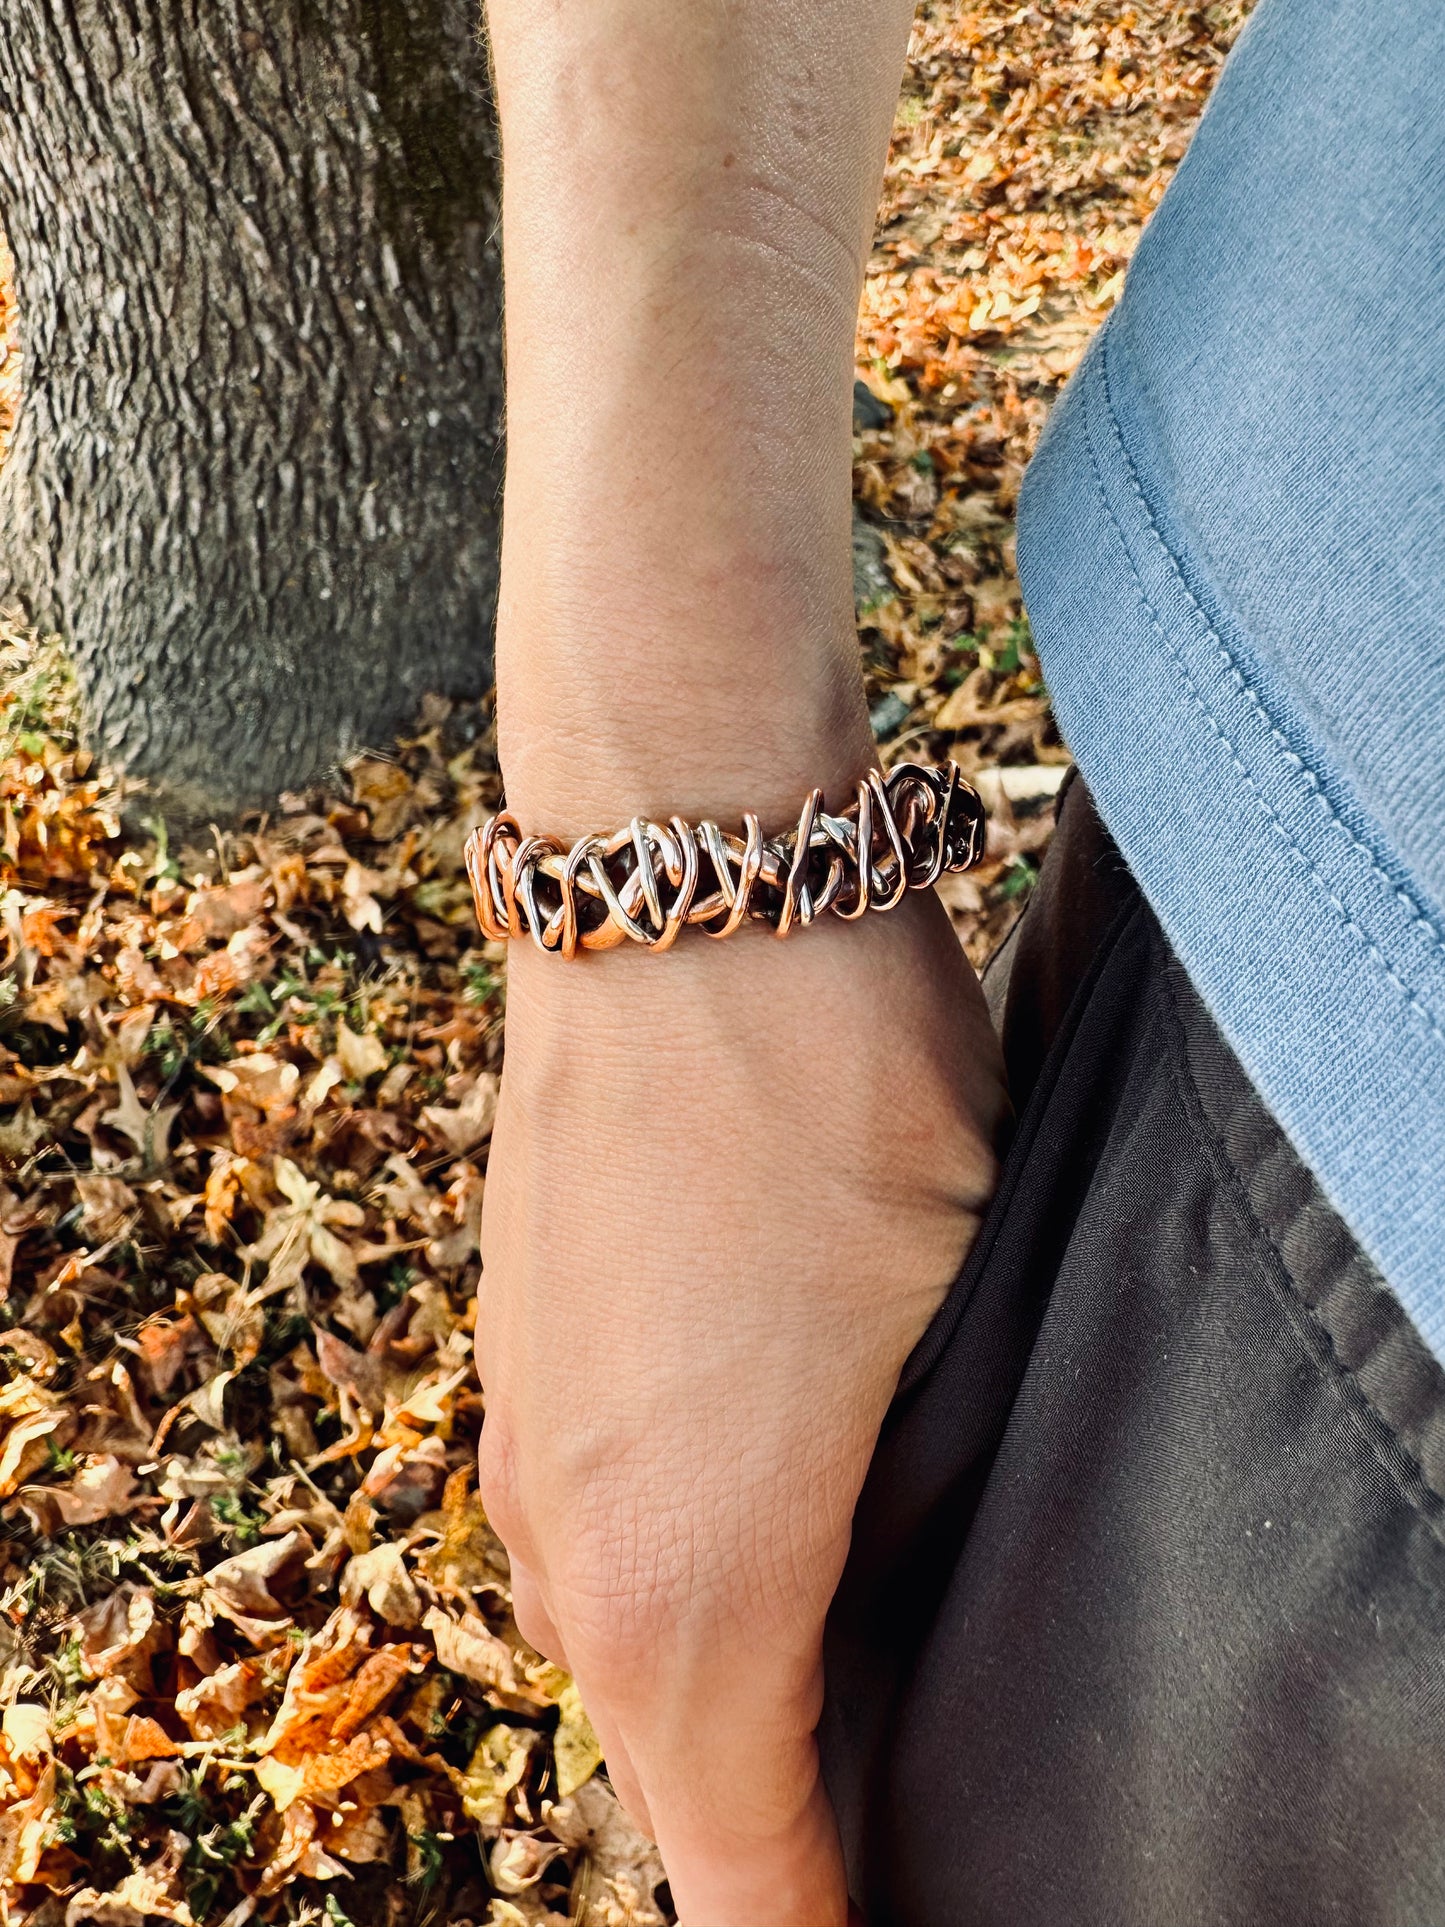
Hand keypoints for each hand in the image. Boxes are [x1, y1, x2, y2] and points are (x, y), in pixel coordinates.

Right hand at [475, 888, 1006, 1924]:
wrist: (678, 889)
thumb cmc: (838, 1098)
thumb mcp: (951, 1336)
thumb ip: (907, 1528)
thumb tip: (892, 1608)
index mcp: (684, 1588)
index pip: (750, 1879)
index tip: (898, 1910)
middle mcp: (566, 1549)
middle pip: (673, 1783)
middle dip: (777, 1827)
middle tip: (893, 1809)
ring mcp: (523, 1446)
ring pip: (625, 1658)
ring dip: (720, 1699)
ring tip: (844, 1672)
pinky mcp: (523, 1361)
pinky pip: (590, 1542)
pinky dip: (668, 1580)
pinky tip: (759, 1512)